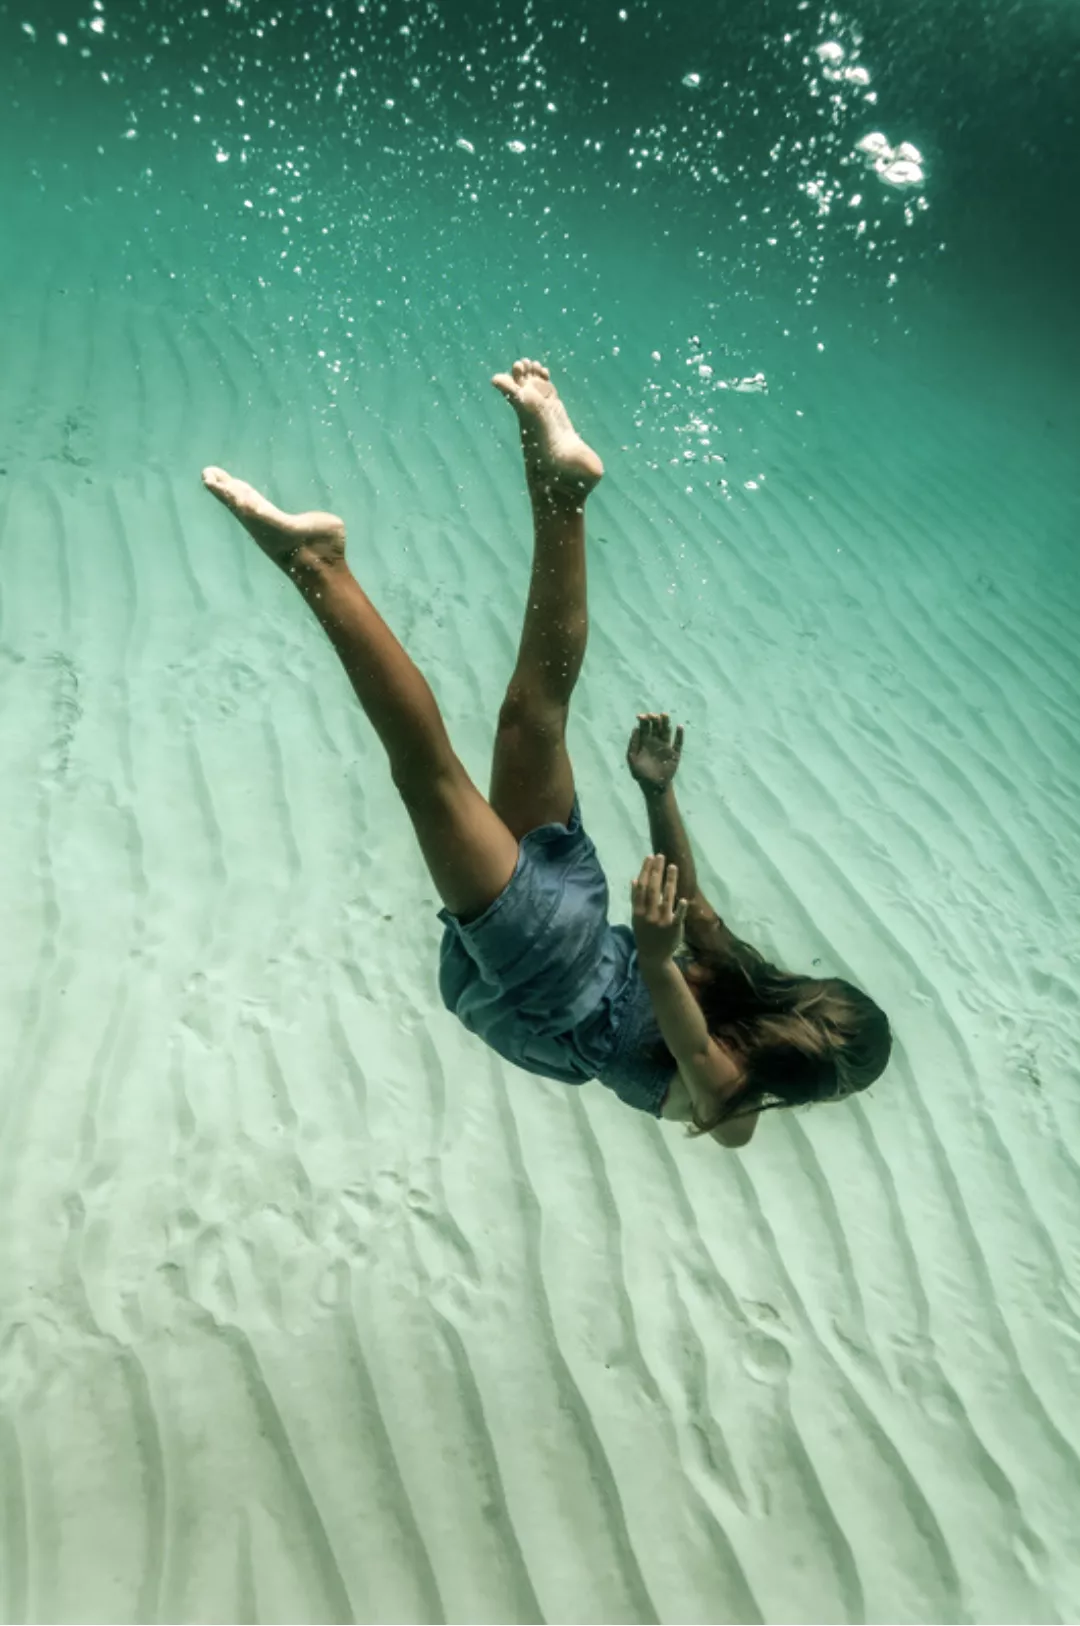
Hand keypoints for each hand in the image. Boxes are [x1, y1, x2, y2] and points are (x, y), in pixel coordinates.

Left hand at [626, 713, 683, 796]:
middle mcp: (656, 742)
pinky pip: (678, 743)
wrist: (653, 786)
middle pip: (656, 727)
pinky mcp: (675, 754)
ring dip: (666, 723)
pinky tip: (679, 727)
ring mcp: (666, 747)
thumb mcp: (632, 758)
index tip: (642, 716)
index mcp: (645, 742)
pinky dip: (679, 735)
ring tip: (664, 715)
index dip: (644, 720)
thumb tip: (635, 728)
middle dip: (654, 720)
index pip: (645, 727)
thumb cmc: (641, 773)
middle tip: (653, 715)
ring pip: (667, 732)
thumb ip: (633, 744)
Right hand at [631, 854, 688, 968]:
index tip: (650, 857)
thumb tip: (635, 879)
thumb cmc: (645, 934)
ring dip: (669, 882)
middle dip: (656, 871)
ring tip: (673, 866)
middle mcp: (649, 915)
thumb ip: (636, 900)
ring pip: (666, 898)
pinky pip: (678, 916)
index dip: (645, 871)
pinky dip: (680, 908)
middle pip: (653, 889)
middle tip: (661, 856)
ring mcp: (662, 921)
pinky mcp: (674, 928)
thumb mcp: (636, 918)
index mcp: (638, 911)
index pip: (641, 887)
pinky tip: (683, 899)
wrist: (653, 956)